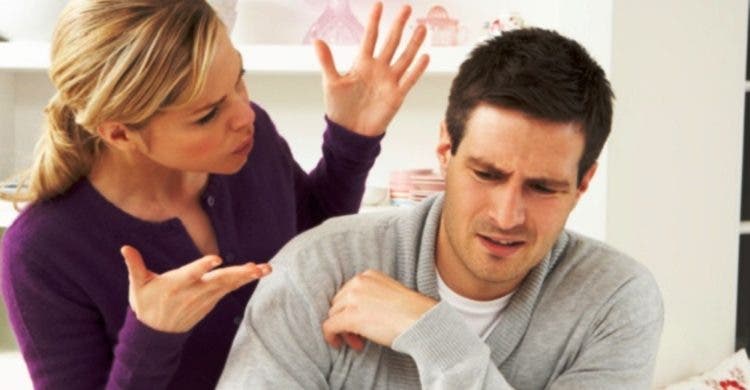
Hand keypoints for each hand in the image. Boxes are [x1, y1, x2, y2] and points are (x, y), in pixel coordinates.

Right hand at [120, 245, 270, 332]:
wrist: (156, 334)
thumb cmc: (146, 305)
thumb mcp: (137, 286)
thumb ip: (135, 266)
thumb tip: (125, 247)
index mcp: (175, 285)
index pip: (191, 274)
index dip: (203, 266)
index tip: (216, 259)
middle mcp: (193, 292)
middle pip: (218, 282)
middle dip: (238, 274)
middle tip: (255, 267)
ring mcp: (205, 298)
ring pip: (228, 285)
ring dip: (247, 277)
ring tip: (265, 269)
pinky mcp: (211, 301)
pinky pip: (230, 289)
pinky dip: (244, 281)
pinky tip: (258, 272)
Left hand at [314, 2, 428, 136]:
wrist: (350, 132)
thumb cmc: (339, 108)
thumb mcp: (331, 82)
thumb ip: (327, 61)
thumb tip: (317, 41)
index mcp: (362, 63)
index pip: (370, 37)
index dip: (374, 21)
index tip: (378, 5)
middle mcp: (378, 68)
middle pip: (391, 42)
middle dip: (398, 25)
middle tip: (406, 7)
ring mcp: (389, 81)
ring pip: (404, 57)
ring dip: (413, 43)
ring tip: (421, 27)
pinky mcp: (396, 95)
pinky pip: (409, 79)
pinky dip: (417, 69)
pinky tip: (425, 56)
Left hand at [322, 269, 436, 350]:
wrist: (421, 321)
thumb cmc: (412, 313)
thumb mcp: (390, 294)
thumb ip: (373, 296)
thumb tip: (361, 312)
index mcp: (368, 275)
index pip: (348, 291)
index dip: (351, 308)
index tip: (361, 322)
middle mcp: (358, 282)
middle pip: (338, 303)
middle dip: (345, 319)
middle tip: (358, 336)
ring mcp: (353, 298)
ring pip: (333, 314)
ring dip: (342, 329)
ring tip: (357, 342)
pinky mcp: (350, 316)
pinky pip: (329, 326)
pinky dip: (330, 336)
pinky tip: (338, 344)